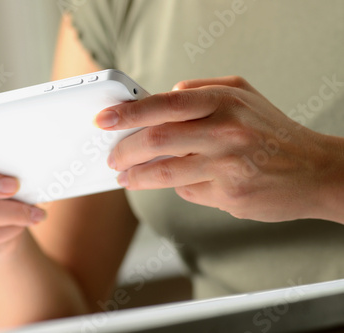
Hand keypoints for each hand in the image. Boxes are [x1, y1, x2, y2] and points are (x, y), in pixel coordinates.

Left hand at [95, 76, 332, 221]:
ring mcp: (226, 166)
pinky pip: (186, 191)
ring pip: (163, 172)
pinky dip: (176, 186)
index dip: (128, 112)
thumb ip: (200, 88)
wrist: (315, 171)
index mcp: (224, 102)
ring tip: (124, 177)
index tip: (104, 119)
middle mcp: (224, 132)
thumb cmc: (272, 130)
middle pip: (156, 140)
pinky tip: (181, 181)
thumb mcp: (242, 94)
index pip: (163, 104)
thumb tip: (162, 95)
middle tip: (111, 157)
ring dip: (136, 177)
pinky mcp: (228, 195)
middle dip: (123, 150)